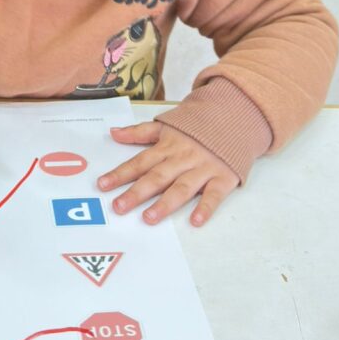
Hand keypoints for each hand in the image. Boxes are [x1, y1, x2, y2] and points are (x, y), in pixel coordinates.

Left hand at [97, 122, 238, 226]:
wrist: (235, 118)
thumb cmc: (197, 128)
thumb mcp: (167, 125)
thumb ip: (140, 132)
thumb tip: (113, 133)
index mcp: (167, 147)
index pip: (139, 162)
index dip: (120, 173)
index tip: (102, 185)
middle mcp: (182, 158)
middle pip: (157, 177)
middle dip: (137, 192)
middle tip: (119, 207)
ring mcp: (203, 169)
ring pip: (182, 188)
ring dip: (165, 203)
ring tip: (149, 218)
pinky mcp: (223, 178)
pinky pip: (214, 195)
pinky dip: (206, 208)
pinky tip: (195, 221)